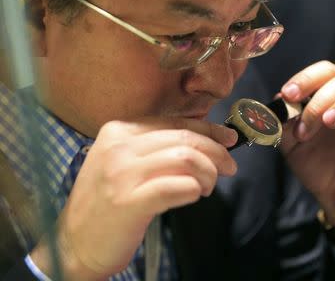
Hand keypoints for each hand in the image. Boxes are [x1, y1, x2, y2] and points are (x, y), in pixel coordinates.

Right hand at [31, 117, 236, 279]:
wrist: (73, 243)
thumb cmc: (106, 202)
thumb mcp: (124, 163)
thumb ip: (157, 148)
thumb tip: (206, 140)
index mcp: (119, 130)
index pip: (175, 122)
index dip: (209, 129)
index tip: (228, 139)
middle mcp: (119, 146)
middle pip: (185, 138)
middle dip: (216, 151)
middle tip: (229, 167)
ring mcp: (122, 173)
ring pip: (186, 158)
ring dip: (208, 173)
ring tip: (206, 187)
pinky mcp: (129, 202)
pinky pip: (177, 186)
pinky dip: (194, 189)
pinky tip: (193, 195)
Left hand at [280, 61, 334, 236]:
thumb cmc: (320, 168)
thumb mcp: (293, 145)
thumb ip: (285, 123)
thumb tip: (278, 100)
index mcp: (334, 97)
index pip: (325, 72)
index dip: (307, 79)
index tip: (288, 94)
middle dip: (319, 100)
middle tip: (305, 127)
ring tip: (330, 122)